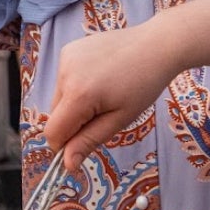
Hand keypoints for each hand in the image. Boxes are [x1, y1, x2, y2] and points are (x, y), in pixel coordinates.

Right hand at [45, 21, 182, 169]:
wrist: (157, 45)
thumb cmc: (144, 85)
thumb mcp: (119, 119)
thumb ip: (89, 141)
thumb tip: (67, 165)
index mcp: (78, 94)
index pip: (53, 132)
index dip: (65, 145)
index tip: (84, 143)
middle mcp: (65, 73)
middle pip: (55, 114)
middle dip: (74, 121)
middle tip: (105, 112)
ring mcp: (65, 58)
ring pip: (60, 96)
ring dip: (75, 103)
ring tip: (105, 91)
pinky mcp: (69, 49)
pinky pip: (65, 78)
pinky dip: (76, 84)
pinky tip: (100, 75)